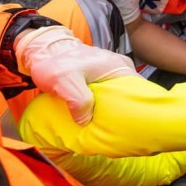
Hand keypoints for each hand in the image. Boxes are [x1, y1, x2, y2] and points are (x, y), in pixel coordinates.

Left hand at [15, 25, 139, 124]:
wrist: (44, 52)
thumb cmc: (55, 62)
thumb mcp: (64, 79)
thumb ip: (77, 98)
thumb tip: (86, 120)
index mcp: (119, 67)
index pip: (141, 91)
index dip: (139, 109)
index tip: (132, 127)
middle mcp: (121, 70)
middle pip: (132, 97)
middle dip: (126, 115)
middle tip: (118, 133)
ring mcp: (113, 76)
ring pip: (120, 99)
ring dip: (114, 113)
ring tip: (109, 130)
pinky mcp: (103, 82)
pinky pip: (110, 98)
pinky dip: (106, 109)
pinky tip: (99, 122)